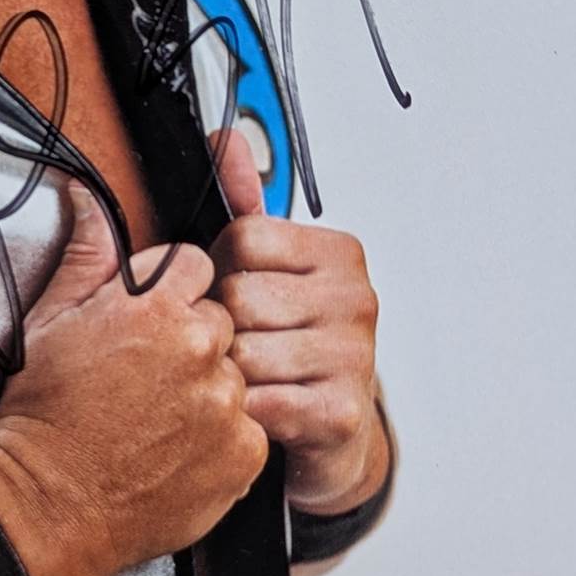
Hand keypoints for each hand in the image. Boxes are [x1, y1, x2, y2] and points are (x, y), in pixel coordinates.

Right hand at [0, 177, 267, 575]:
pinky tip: (178, 451)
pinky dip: (223, 440)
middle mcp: (199, 346)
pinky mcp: (243, 452)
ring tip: (159, 419)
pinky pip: (250, 427)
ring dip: (210, 391)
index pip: (198, 266)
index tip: (148, 325)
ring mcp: (225, 402)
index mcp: (154, 302)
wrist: (48, 505)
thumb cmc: (43, 416)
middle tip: (148, 380)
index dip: (172, 294)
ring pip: (238, 374)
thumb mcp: (51, 321)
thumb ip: (87, 254)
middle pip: (224, 321)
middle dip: (194, 342)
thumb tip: (87, 197)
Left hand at [207, 127, 387, 514]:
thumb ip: (247, 205)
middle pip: (237, 296)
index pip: (242, 237)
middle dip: (222, 326)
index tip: (236, 292)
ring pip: (242, 351)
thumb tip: (227, 138)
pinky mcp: (341, 412)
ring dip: (229, 373)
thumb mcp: (268, 270)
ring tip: (246, 380)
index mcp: (338, 253)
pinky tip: (256, 412)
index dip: (220, 270)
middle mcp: (356, 298)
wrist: (329, 437)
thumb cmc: (288, 345)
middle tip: (239, 344)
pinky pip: (257, 401)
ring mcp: (354, 356)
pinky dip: (242, 412)